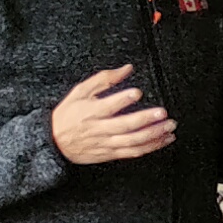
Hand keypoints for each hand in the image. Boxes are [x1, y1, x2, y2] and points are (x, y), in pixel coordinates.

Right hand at [49, 66, 174, 164]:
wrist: (53, 142)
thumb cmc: (68, 114)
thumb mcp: (80, 92)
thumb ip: (104, 79)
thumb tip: (127, 68)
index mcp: (90, 112)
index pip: (107, 106)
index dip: (123, 99)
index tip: (137, 92)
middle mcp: (99, 129)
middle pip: (124, 126)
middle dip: (145, 119)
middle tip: (162, 112)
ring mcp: (105, 143)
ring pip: (132, 142)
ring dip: (153, 135)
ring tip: (169, 126)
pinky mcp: (110, 154)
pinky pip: (133, 152)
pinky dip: (151, 147)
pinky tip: (164, 139)